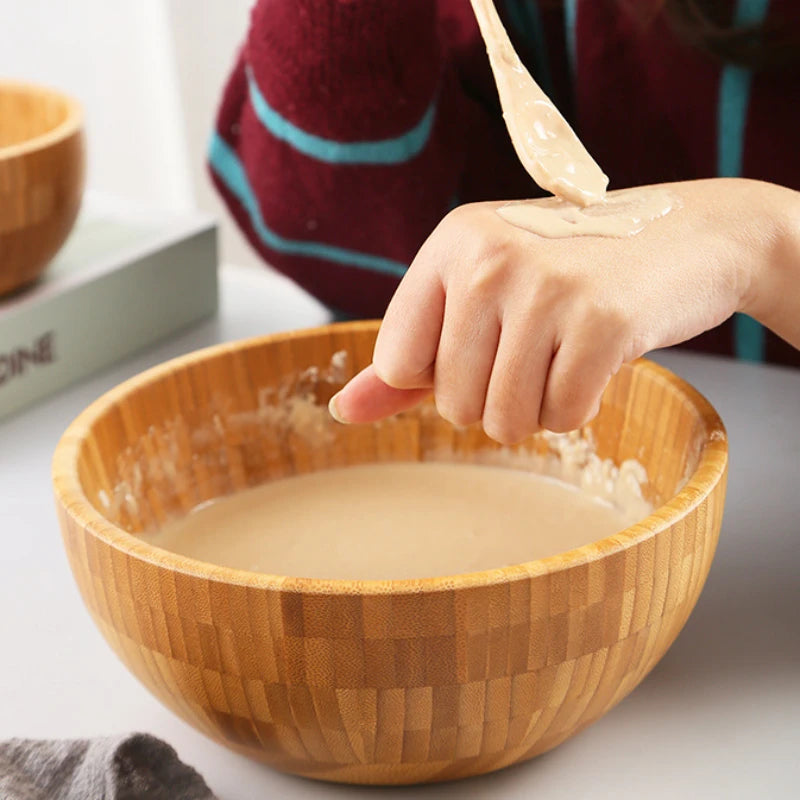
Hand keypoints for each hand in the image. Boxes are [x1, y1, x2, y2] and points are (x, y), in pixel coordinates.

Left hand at [330, 178, 799, 442]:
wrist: (686, 237)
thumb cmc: (570, 272)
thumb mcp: (482, 298)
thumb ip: (407, 360)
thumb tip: (341, 411)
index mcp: (449, 243)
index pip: (398, 364)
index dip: (440, 378)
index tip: (485, 345)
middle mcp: (488, 257)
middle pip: (452, 404)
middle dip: (495, 399)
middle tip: (538, 348)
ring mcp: (545, 287)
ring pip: (504, 420)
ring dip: (537, 408)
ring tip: (566, 354)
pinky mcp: (601, 321)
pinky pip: (562, 418)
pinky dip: (579, 408)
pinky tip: (598, 362)